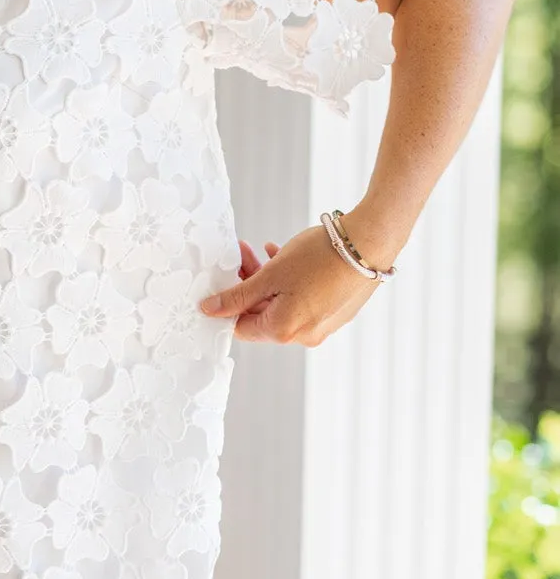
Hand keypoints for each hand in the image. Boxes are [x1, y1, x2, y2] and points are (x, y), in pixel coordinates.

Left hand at [197, 225, 384, 344]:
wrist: (369, 243)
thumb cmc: (319, 258)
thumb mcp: (270, 274)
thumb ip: (238, 296)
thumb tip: (209, 310)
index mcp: (283, 331)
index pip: (241, 327)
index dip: (228, 302)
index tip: (223, 277)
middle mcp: (304, 336)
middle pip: (262, 315)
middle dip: (248, 285)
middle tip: (241, 254)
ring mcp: (322, 326)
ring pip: (282, 305)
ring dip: (267, 280)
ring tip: (260, 251)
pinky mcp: (335, 312)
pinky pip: (303, 301)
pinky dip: (289, 283)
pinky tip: (283, 256)